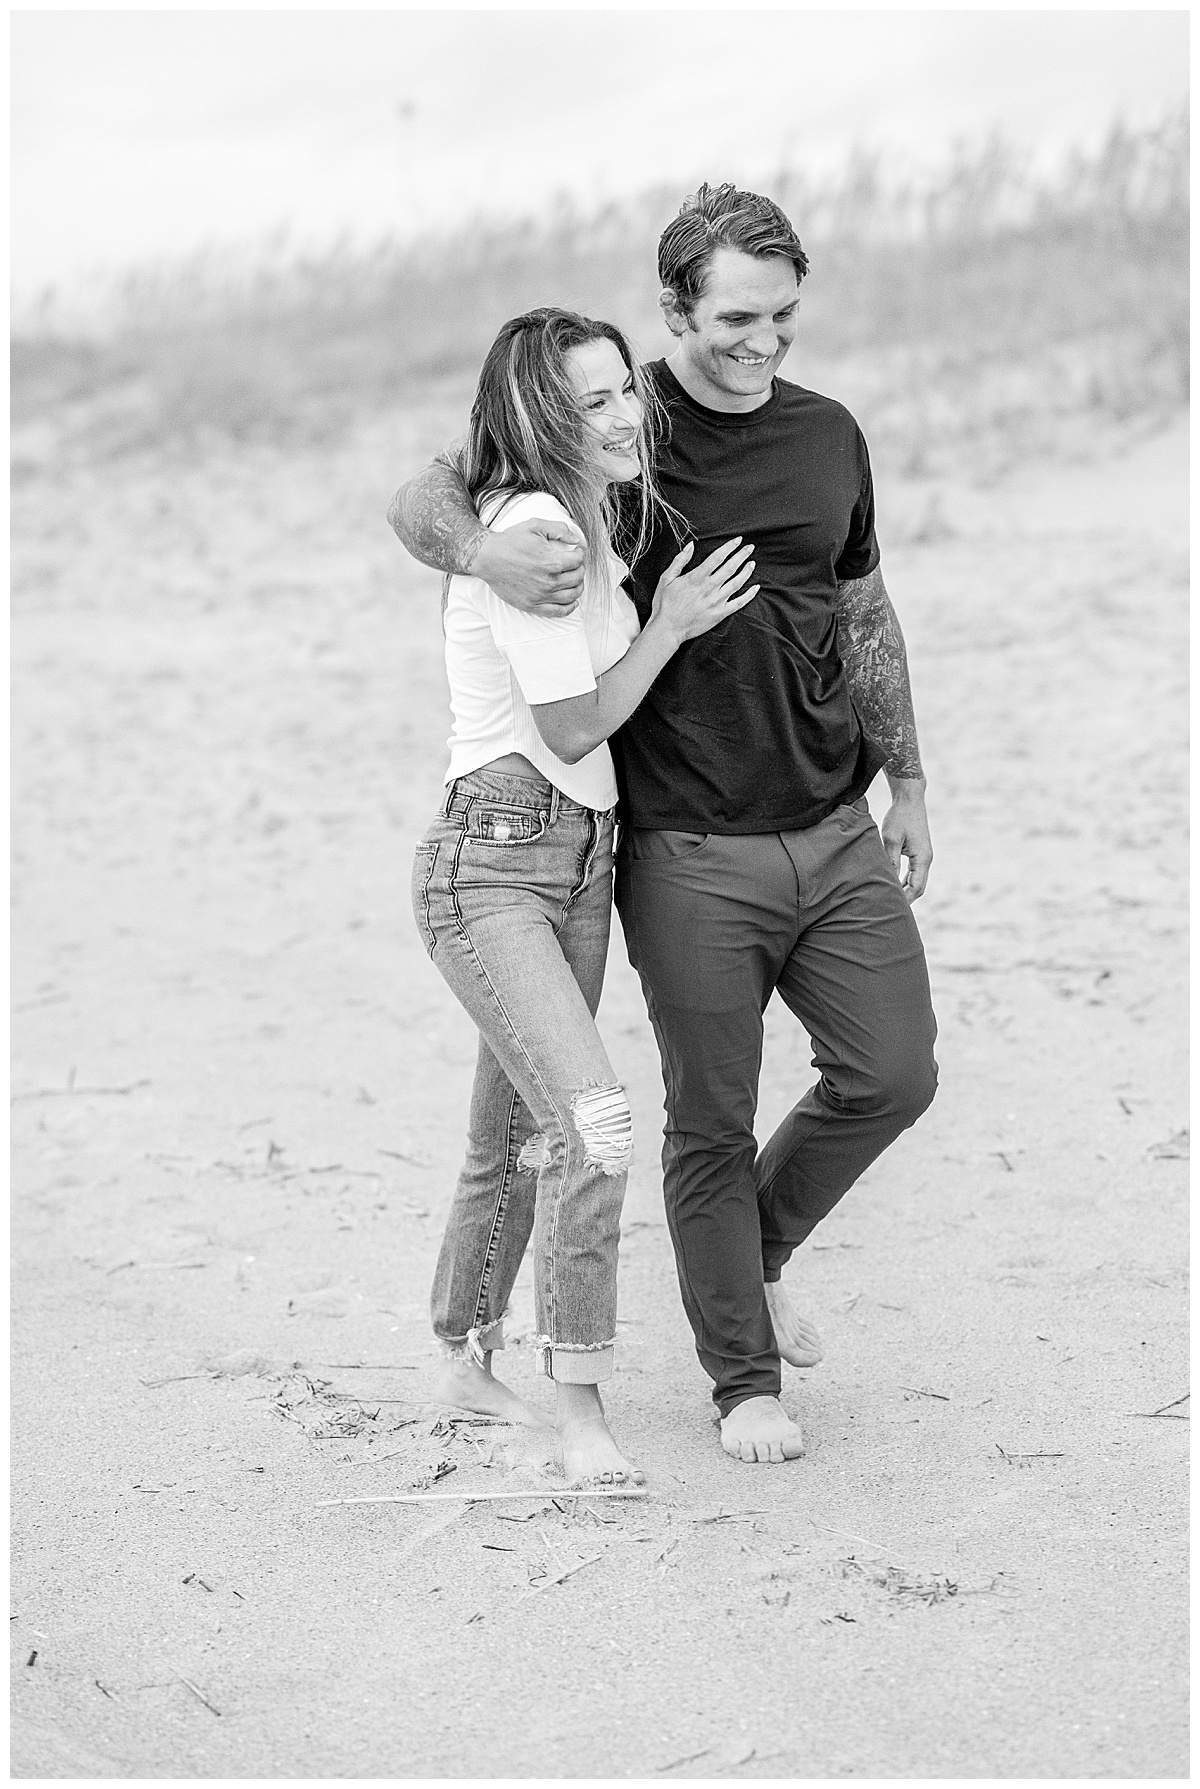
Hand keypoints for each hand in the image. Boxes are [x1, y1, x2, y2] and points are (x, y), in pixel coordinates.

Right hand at [472, 519, 585, 614]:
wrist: (488, 558)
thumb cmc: (510, 541)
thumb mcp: (535, 526)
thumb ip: (560, 529)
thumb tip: (576, 540)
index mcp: (552, 562)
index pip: (578, 560)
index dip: (580, 553)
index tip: (576, 551)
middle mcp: (549, 581)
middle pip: (578, 578)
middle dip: (580, 569)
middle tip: (575, 564)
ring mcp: (541, 596)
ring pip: (572, 595)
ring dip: (578, 586)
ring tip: (574, 579)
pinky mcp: (532, 605)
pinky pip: (558, 611)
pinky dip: (570, 607)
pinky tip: (572, 601)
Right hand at [650, 538, 758, 644]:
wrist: (668, 629)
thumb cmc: (665, 604)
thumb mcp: (666, 578)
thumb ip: (679, 560)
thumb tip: (691, 545)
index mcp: (696, 578)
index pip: (717, 557)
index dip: (729, 547)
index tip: (737, 540)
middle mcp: (709, 588)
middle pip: (730, 567)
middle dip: (742, 555)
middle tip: (750, 547)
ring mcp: (716, 601)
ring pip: (737, 583)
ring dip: (746, 571)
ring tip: (752, 563)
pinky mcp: (720, 614)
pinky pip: (739, 603)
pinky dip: (749, 595)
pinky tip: (756, 588)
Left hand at [881, 781, 931, 902]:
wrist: (910, 800)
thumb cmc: (899, 817)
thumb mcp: (891, 839)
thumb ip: (890, 860)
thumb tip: (888, 880)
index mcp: (922, 858)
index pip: (916, 887)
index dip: (905, 900)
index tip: (891, 907)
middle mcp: (926, 859)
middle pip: (918, 887)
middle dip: (905, 899)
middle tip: (888, 908)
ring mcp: (923, 856)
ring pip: (916, 881)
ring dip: (905, 891)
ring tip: (889, 900)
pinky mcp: (918, 853)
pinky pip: (913, 873)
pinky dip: (904, 881)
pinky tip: (893, 886)